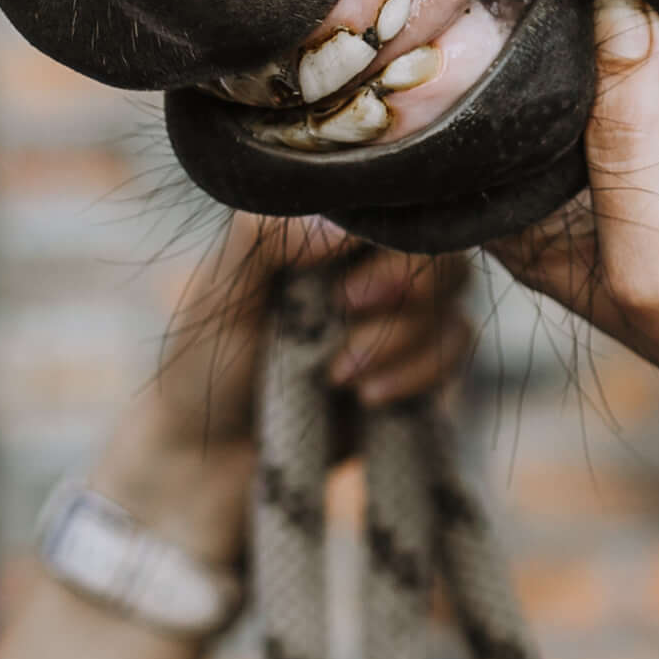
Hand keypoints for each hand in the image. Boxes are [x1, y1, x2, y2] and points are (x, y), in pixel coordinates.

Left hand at [87, 214, 475, 559]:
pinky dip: (421, 373)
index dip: (387, 236)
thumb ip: (266, 238)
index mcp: (321, 225)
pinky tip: (368, 398)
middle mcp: (365, 259)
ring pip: (452, 298)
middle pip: (436, 244)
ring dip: (403, 339)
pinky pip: (455, 345)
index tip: (346, 290)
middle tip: (347, 312)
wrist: (215, 460)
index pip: (387, 198)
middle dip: (406, 285)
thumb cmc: (204, 365)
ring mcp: (396, 309)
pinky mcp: (416, 359)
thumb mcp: (222, 292)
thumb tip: (341, 225)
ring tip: (336, 376)